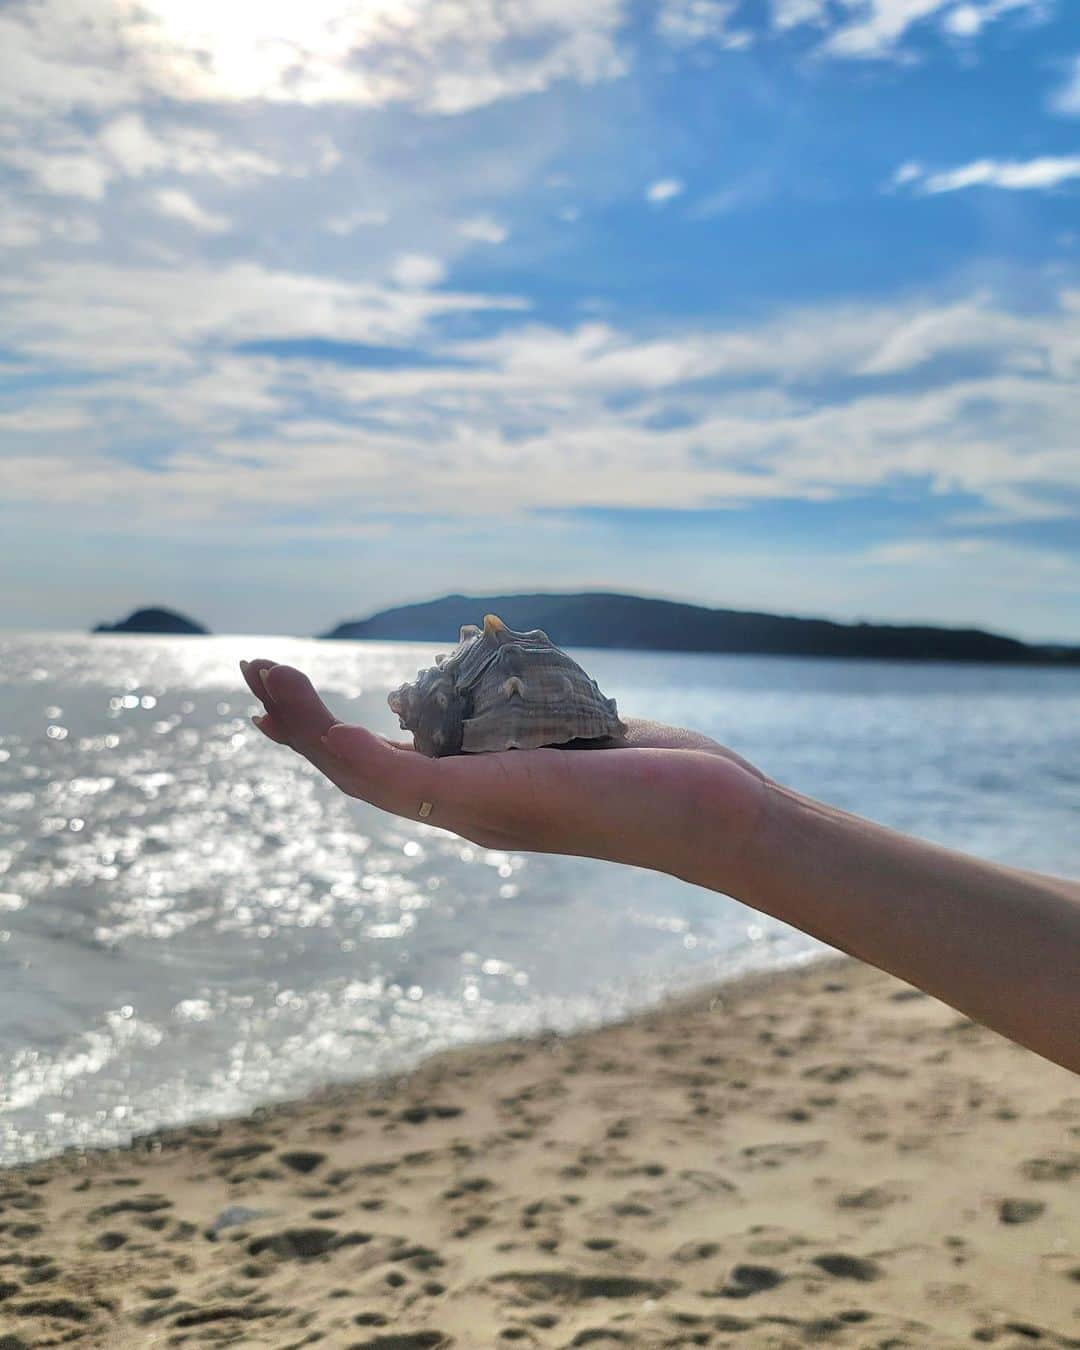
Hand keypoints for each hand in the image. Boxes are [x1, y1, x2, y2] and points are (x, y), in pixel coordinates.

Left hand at [239, 658, 768, 883]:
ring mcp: (518, 764)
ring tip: (324, 689)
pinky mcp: (557, 739)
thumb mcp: (497, 796)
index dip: (300, 724)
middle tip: (260, 668)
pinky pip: (490, 709)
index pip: (352, 763)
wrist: (709, 813)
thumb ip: (412, 777)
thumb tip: (331, 746)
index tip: (259, 678)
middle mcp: (476, 789)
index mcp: (452, 807)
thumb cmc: (608, 808)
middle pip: (373, 748)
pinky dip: (451, 686)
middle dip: (311, 711)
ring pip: (429, 729)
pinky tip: (442, 675)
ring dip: (371, 705)